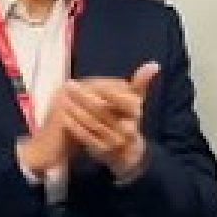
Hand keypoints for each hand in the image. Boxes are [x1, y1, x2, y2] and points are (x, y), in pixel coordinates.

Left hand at [63, 63, 159, 178]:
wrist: (128, 152)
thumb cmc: (128, 119)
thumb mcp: (135, 101)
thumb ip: (141, 83)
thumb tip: (154, 64)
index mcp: (136, 114)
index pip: (120, 98)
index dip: (105, 90)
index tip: (87, 80)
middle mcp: (128, 129)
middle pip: (103, 110)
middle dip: (83, 96)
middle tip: (69, 84)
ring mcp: (114, 141)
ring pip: (92, 123)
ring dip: (76, 109)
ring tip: (62, 97)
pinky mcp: (102, 151)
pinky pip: (86, 137)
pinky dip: (74, 126)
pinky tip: (63, 116)